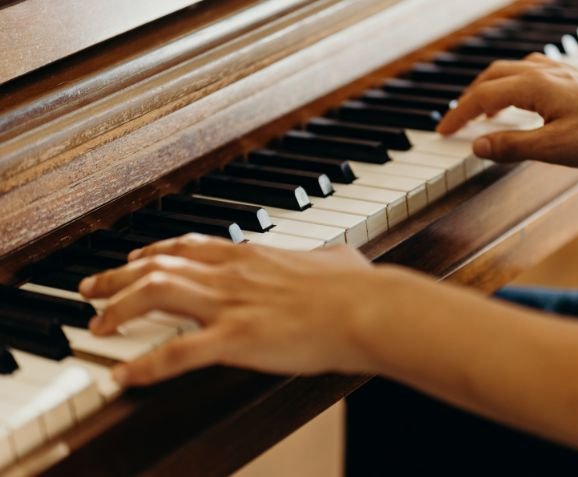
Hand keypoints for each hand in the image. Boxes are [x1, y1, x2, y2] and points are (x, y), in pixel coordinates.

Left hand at [78, 234, 380, 386]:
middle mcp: (231, 273)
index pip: (189, 246)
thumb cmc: (357, 286)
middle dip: (116, 276)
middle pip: (157, 265)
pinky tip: (121, 376)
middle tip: (90, 287)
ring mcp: (230, 305)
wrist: (367, 308)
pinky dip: (142, 366)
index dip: (154, 252)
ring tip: (96, 324)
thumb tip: (334, 254)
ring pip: (154, 294)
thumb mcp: (338, 257)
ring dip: (118, 309)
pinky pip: (175, 353)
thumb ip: (325, 254)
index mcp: (252, 256)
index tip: (135, 259)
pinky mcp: (235, 339)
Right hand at [437, 54, 577, 167]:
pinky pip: (530, 73)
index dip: (459, 114)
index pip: (483, 96)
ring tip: (482, 111)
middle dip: (469, 98)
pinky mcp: (572, 78)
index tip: (443, 131)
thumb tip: (477, 145)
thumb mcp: (553, 148)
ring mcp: (560, 71)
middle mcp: (544, 72)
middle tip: (455, 120)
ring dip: (489, 89)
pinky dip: (512, 86)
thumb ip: (511, 146)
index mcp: (535, 85)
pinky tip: (519, 102)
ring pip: (511, 71)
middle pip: (492, 76)